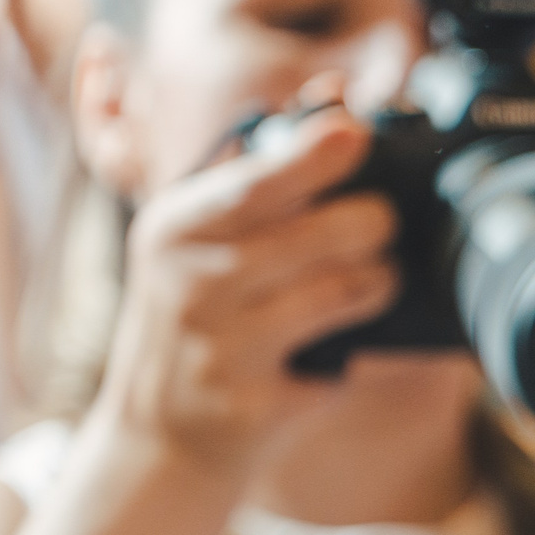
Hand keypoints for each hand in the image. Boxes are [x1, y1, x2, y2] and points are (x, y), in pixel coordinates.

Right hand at [92, 107, 397, 476]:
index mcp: (176, 224)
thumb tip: (332, 98)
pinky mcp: (253, 401)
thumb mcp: (200, 238)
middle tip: (375, 225)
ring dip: (375, 280)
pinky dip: (355, 346)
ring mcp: (220, 345)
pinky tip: (339, 344)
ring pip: (342, 291)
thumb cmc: (196, 318)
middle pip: (320, 233)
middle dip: (369, 222)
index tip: (355, 130)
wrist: (159, 437)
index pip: (254, 182)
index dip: (313, 153)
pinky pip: (342, 359)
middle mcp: (190, 281)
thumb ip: (259, 167)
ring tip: (371, 277)